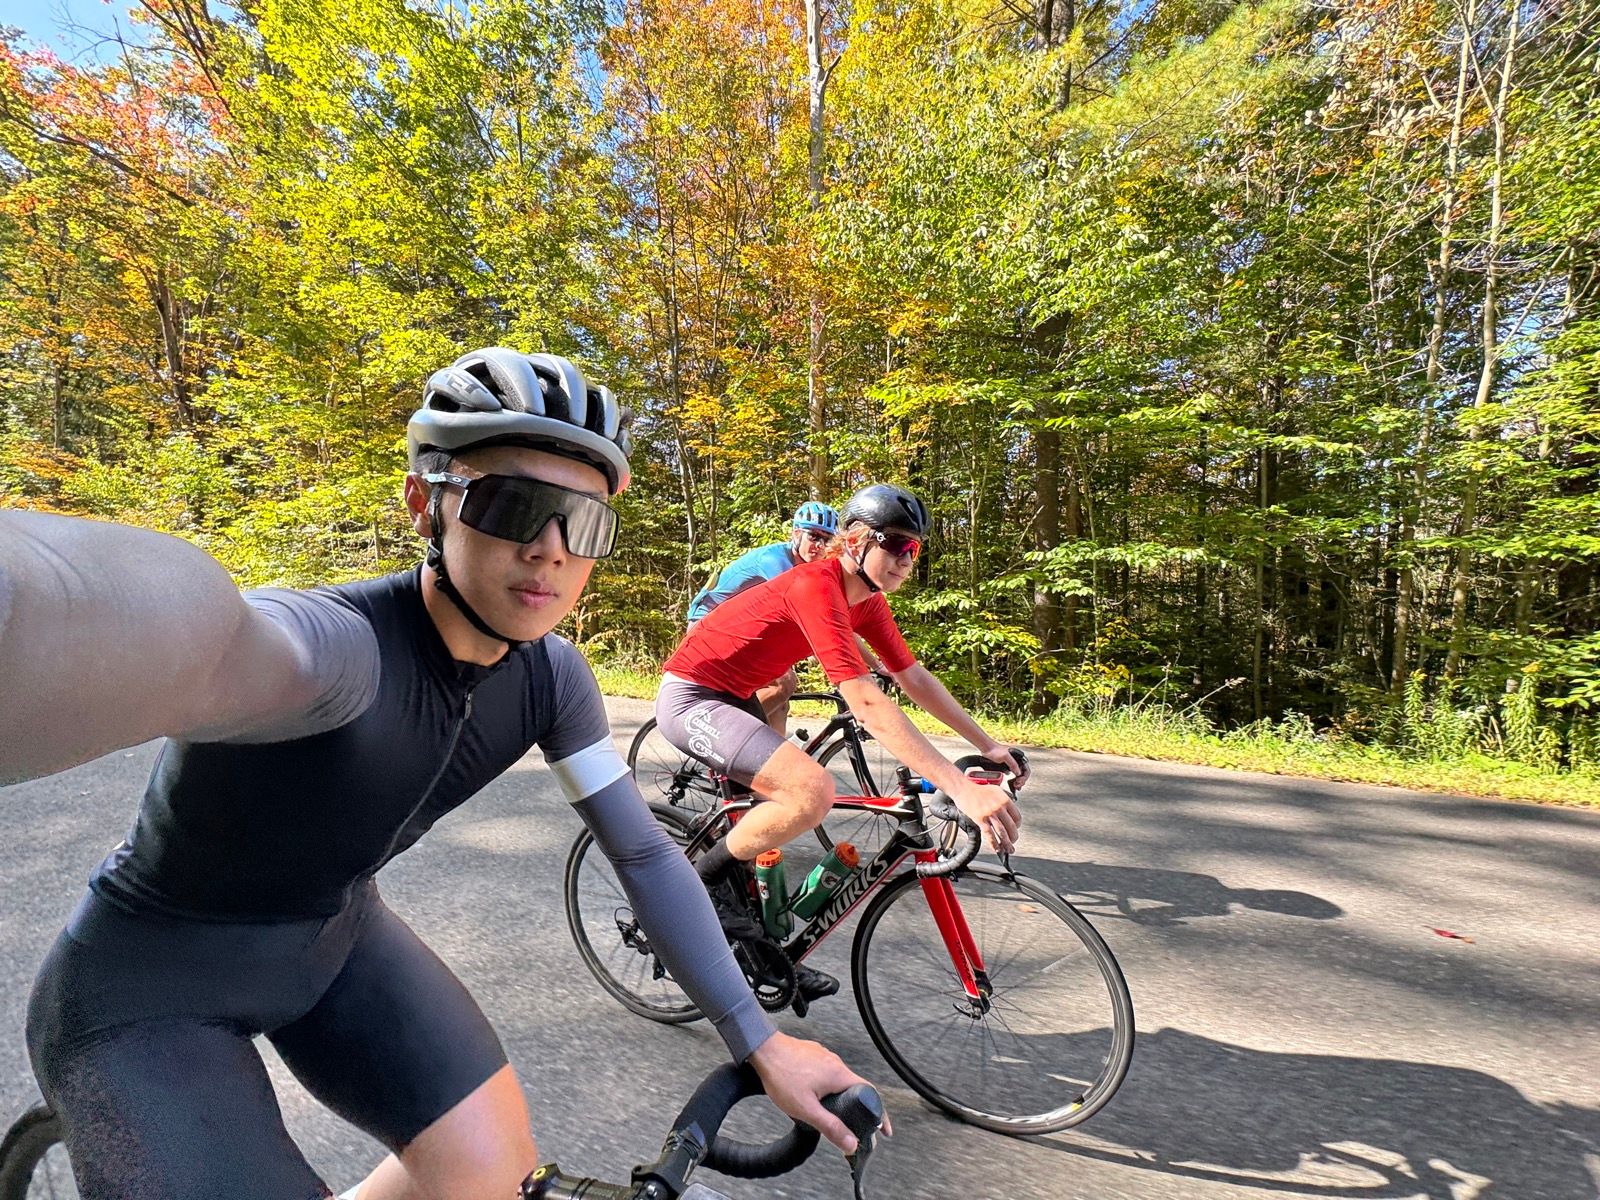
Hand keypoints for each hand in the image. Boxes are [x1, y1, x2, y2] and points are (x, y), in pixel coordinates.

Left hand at [748, 1031, 892, 1152]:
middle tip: (852, 1127)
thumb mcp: (806, 1109)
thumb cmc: (781, 1074)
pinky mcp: (813, 1056)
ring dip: (840, 1098)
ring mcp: (824, 1057)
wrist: (761, 1048)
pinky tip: (814, 1097)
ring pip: (839, 1081)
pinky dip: (827, 1088)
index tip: (883, 1128)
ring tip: (829, 1115)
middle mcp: (836, 1063)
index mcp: (839, 1075)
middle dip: (856, 1109)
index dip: (879, 1113)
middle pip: (855, 1089)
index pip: (870, 1094)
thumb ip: (830, 1127)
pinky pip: (827, 1074)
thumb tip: (851, 1144)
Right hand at [950, 775, 1021, 853]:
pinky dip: (994, 843)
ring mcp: (990, 814)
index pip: (1017, 816)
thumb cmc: (978, 789)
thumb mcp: (996, 790)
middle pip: (1011, 826)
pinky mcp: (980, 819)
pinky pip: (989, 834)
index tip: (1015, 829)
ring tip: (1009, 849)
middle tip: (1013, 842)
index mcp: (1005, 799)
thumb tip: (1009, 812)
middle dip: (1014, 837)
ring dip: (1007, 843)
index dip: (1018, 825)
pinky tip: (996, 847)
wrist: (963, 789)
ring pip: (1002, 832)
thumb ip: (1004, 801)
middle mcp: (999, 807)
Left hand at [984, 743, 1029, 788]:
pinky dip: (1013, 782)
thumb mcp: (1005, 756)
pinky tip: (1012, 785)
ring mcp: (1011, 766)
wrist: (987, 750)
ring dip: (1018, 782)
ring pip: (1018, 776)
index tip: (1019, 781)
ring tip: (1016, 787)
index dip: (1024, 777)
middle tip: (1017, 785)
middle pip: (1023, 774)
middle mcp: (1016, 763)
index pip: (1026, 769)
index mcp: (1019, 759)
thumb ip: (1013, 764)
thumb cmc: (995, 750)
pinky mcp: (1006, 769)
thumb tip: (1019, 773)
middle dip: (1021, 781)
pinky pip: (1012, 776)